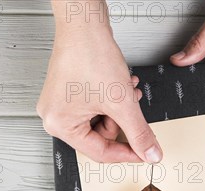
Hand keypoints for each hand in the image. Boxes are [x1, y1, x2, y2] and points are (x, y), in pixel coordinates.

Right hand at [38, 3, 161, 162]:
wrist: (84, 23)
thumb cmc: (89, 54)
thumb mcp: (122, 103)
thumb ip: (139, 133)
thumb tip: (149, 153)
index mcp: (60, 126)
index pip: (100, 153)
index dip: (127, 153)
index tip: (144, 153)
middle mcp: (55, 117)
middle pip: (100, 137)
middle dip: (122, 122)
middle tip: (133, 109)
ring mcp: (60, 104)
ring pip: (100, 121)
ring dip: (120, 109)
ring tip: (127, 92)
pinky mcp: (68, 92)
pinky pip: (95, 108)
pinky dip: (112, 100)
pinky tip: (121, 87)